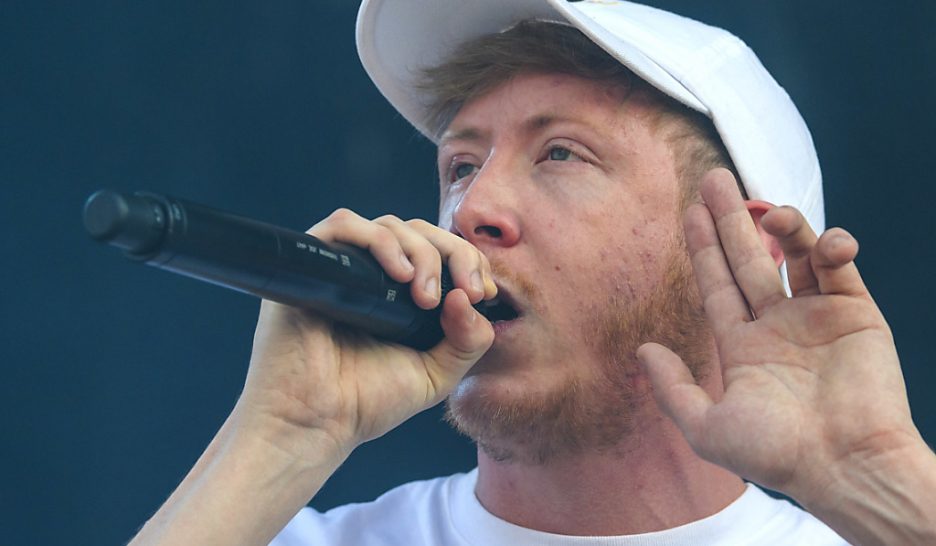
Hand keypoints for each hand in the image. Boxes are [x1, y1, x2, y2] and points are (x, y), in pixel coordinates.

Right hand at [237, 209, 496, 460]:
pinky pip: (345, 225)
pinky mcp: (312, 263)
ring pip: (390, 226)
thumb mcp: (436, 374)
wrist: (314, 423)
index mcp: (400, 293)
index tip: (482, 293)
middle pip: (420, 232)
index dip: (469, 261)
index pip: (440, 251)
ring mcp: (342, 267)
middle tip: (466, 292)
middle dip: (455, 255)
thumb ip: (468, 340)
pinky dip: (380, 241)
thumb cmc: (366, 402)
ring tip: (427, 298)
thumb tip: (468, 296)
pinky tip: (401, 275)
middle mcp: (371, 273)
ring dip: (422, 252)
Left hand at [637, 169, 921, 506]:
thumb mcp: (707, 427)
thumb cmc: (777, 454)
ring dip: (783, 226)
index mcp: (743, 346)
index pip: (717, 284)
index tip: (691, 211)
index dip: (703, 247)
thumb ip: (672, 388)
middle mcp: (778, 325)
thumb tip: (643, 350)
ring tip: (767, 209)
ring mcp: (817, 316)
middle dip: (732, 218)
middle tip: (714, 178)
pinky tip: (823, 242)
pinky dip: (834, 247)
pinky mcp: (857, 314)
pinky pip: (840, 268)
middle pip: (748, 258)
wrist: (846, 466)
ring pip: (795, 255)